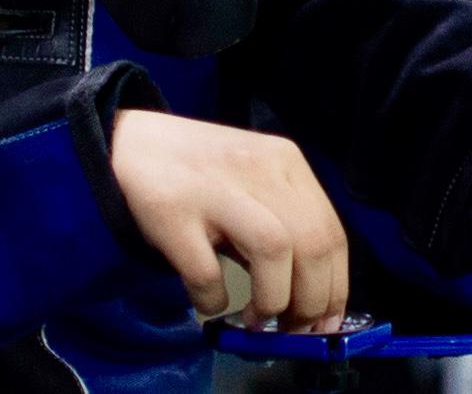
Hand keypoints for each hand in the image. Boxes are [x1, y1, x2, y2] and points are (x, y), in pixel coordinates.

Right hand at [110, 109, 347, 332]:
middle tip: (292, 329)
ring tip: (257, 319)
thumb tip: (307, 300)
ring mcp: (216, 188)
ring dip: (273, 299)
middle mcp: (260, 169)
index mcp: (286, 163)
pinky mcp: (174, 212)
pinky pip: (208, 273)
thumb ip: (285, 224)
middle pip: (313, 244)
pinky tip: (212, 302)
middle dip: (311, 301)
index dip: (336, 288)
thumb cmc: (203, 171)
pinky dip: (215, 300)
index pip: (333, 233)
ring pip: (275, 249)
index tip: (325, 323)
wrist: (135, 142)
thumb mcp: (255, 182)